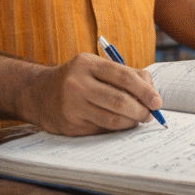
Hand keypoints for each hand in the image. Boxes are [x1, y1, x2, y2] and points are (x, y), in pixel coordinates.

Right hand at [17, 53, 162, 135]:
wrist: (37, 93)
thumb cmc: (78, 78)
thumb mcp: (97, 67)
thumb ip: (126, 74)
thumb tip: (152, 92)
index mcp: (87, 64)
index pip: (124, 77)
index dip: (144, 91)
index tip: (157, 101)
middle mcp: (77, 84)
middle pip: (119, 100)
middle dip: (141, 110)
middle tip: (150, 114)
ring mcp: (71, 106)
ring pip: (112, 119)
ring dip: (131, 122)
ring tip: (139, 119)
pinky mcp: (69, 125)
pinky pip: (101, 129)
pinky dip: (116, 128)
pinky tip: (121, 124)